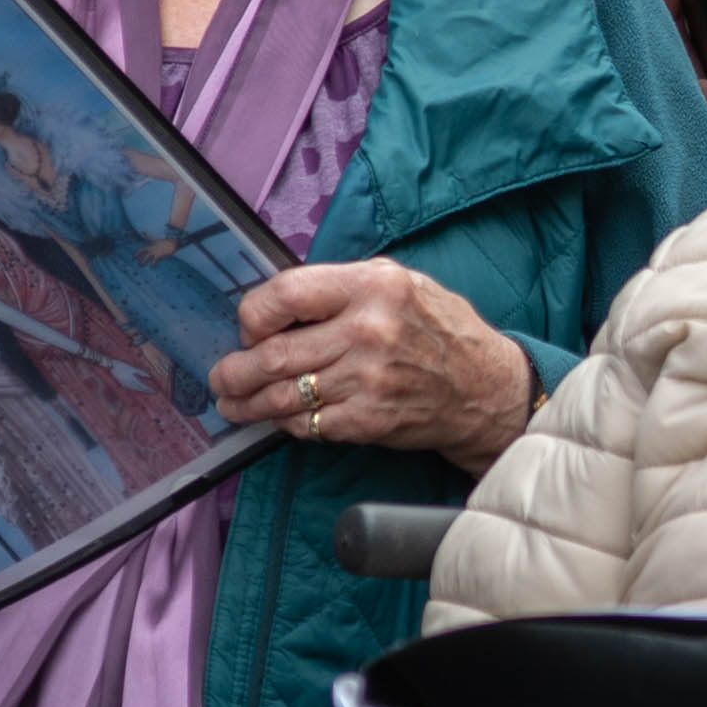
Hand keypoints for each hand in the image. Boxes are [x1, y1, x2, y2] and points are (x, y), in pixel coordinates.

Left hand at [218, 258, 537, 469]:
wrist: (484, 387)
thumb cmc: (438, 329)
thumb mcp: (398, 283)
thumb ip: (340, 288)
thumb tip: (278, 303)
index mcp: (372, 286)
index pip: (286, 294)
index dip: (254, 314)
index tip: (249, 326)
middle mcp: (368, 331)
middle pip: (274, 353)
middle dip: (235, 370)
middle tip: (222, 376)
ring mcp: (368, 380)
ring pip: (283, 395)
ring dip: (247, 402)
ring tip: (233, 402)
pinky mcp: (368, 419)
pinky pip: (307, 424)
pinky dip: (285, 422)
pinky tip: (278, 417)